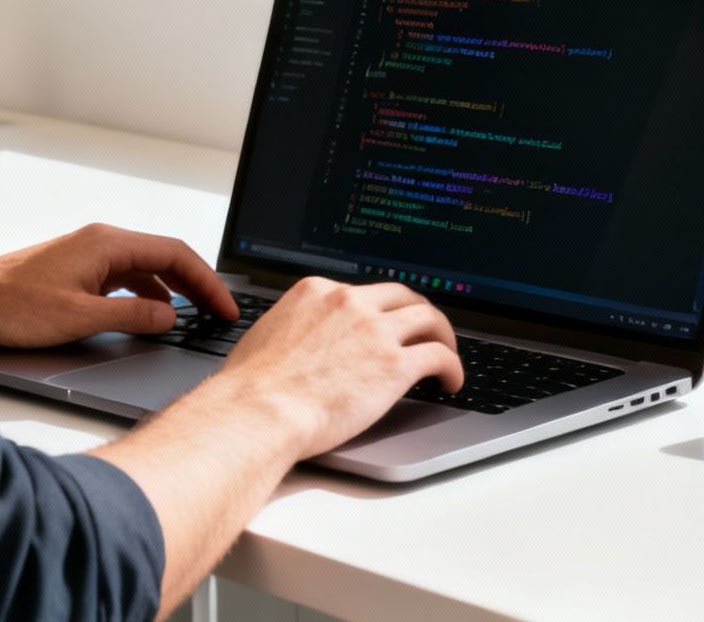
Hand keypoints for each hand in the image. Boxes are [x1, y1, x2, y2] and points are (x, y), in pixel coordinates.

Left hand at [0, 223, 237, 350]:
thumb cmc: (13, 305)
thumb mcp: (80, 318)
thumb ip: (132, 317)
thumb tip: (170, 317)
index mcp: (108, 243)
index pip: (175, 255)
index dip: (207, 283)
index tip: (225, 307)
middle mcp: (102, 242)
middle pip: (166, 257)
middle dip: (198, 285)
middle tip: (221, 313)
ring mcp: (91, 254)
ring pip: (148, 267)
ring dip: (175, 290)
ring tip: (196, 316)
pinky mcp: (80, 270)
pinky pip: (128, 276)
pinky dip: (149, 293)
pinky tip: (154, 314)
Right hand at [212, 278, 463, 458]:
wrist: (258, 411)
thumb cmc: (251, 387)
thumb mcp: (268, 334)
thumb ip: (294, 327)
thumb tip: (298, 340)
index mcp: (318, 292)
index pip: (363, 291)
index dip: (381, 309)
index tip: (387, 323)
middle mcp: (350, 302)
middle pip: (402, 296)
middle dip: (418, 313)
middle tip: (426, 332)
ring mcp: (375, 331)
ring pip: (428, 319)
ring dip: (443, 336)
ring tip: (447, 355)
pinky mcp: (394, 364)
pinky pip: (439, 355)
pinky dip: (452, 366)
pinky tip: (451, 382)